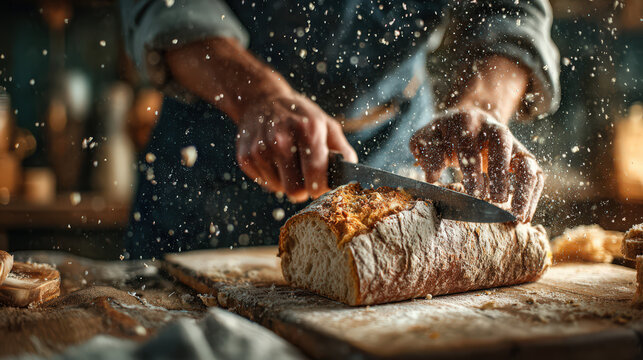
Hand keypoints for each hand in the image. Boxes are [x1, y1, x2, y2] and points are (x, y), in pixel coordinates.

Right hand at [236, 92, 357, 201]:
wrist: (262, 100)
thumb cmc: (300, 116)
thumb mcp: (326, 124)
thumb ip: (342, 151)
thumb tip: (350, 173)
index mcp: (307, 131)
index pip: (315, 178)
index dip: (321, 188)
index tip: (321, 185)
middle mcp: (281, 140)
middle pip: (295, 191)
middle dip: (303, 188)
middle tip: (304, 174)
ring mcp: (260, 149)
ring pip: (278, 189)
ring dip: (286, 181)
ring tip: (287, 161)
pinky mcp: (245, 157)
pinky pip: (264, 183)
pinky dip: (271, 176)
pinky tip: (273, 158)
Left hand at [409, 107, 543, 221]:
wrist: (466, 121)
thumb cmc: (443, 135)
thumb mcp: (427, 138)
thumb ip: (427, 153)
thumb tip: (432, 176)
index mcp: (466, 121)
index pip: (470, 143)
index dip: (472, 168)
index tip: (472, 193)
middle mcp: (493, 128)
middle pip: (502, 145)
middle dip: (500, 174)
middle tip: (495, 200)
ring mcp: (511, 143)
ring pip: (526, 160)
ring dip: (524, 188)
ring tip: (517, 215)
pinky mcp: (522, 156)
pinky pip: (534, 173)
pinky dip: (532, 195)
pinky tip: (524, 216)